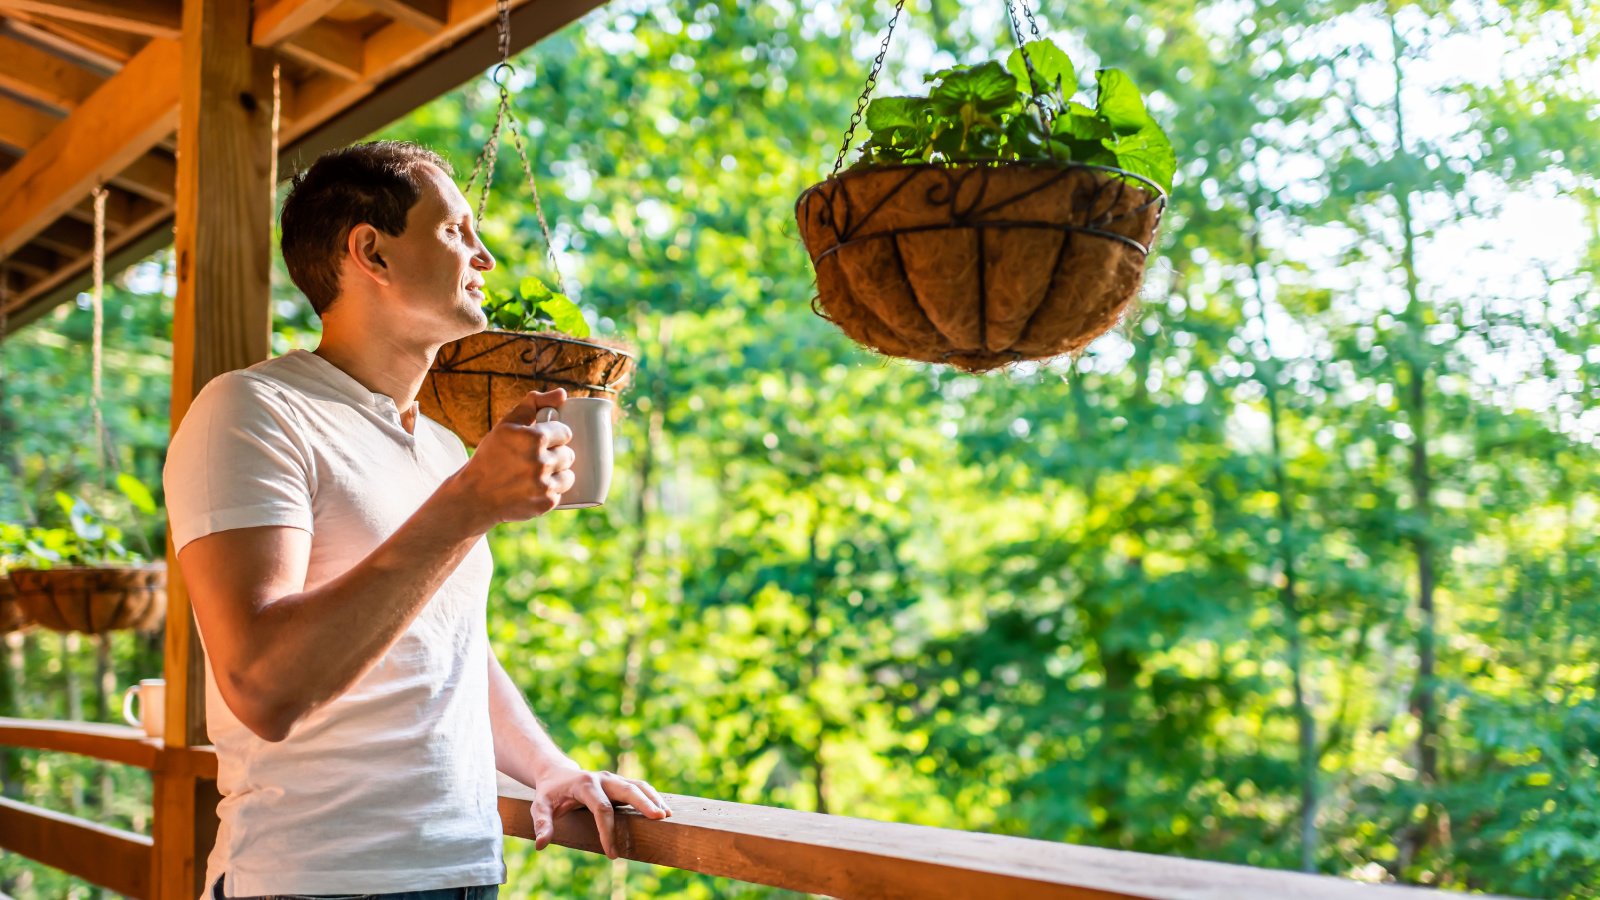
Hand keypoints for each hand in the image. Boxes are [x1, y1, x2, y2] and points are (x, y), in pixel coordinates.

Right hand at [454, 389, 575, 526]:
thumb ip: (534, 403)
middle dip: (557, 455)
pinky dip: (551, 491)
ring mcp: (544, 485)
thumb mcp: (506, 424)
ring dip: (558, 474)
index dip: (556, 436)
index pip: (565, 433)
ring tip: (538, 474)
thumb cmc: (491, 456)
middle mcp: (541, 462)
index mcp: (534, 438)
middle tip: (538, 459)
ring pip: (568, 475)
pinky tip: (535, 489)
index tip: (544, 441)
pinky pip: (561, 493)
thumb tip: (562, 394)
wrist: (474, 495)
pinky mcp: (545, 503)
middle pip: (568, 454)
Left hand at [529, 767, 672, 857]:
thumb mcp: (540, 806)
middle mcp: (603, 779)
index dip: (608, 831)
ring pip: (638, 785)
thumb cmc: (550, 793)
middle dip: (644, 803)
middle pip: (627, 789)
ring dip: (653, 799)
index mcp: (585, 785)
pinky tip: (663, 810)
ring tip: (667, 815)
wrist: (556, 773)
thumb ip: (542, 823)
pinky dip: (652, 797)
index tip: (612, 853)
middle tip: (659, 818)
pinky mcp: (619, 782)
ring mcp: (613, 779)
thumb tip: (542, 845)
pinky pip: (639, 787)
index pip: (601, 808)